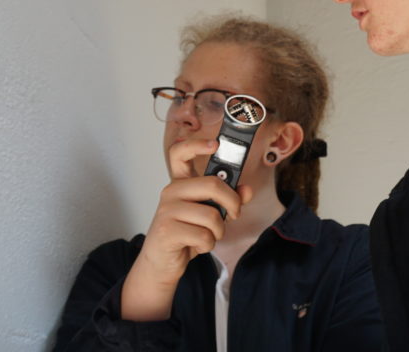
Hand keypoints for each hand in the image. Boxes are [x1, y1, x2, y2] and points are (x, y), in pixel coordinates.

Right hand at [120, 138, 251, 320]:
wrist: (161, 263)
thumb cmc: (185, 235)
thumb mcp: (209, 215)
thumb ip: (229, 200)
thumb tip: (246, 190)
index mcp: (181, 183)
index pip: (180, 153)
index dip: (197, 144)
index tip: (215, 144)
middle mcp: (172, 192)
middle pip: (213, 185)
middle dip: (232, 203)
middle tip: (235, 214)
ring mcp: (167, 211)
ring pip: (212, 216)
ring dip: (219, 231)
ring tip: (209, 235)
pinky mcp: (167, 230)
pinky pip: (203, 235)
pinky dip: (208, 245)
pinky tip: (197, 245)